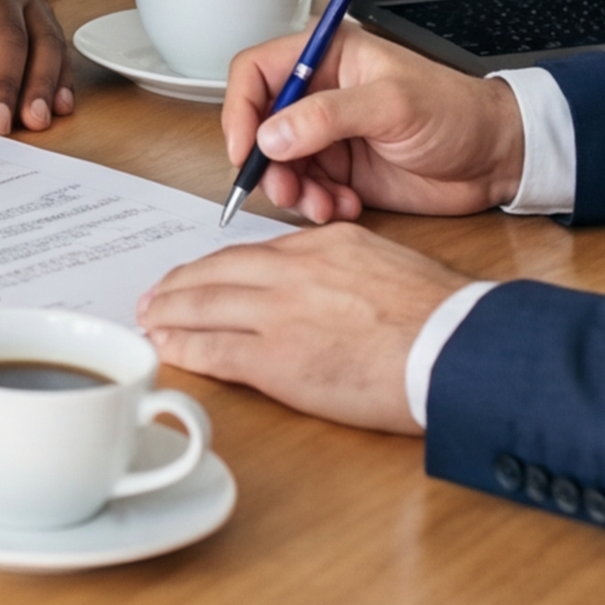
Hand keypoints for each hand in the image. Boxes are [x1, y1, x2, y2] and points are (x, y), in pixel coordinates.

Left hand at [138, 221, 470, 436]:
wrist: (455, 349)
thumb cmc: (442, 320)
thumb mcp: (389, 267)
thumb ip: (348, 271)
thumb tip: (331, 292)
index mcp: (325, 245)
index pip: (253, 254)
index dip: (217, 269)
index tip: (200, 278)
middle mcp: (295, 272)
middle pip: (217, 273)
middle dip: (179, 286)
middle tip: (155, 296)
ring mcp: (281, 313)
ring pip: (204, 305)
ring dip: (168, 314)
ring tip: (148, 320)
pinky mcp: (276, 359)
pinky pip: (214, 348)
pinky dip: (183, 347)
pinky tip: (166, 350)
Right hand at [219, 25, 521, 222]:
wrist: (495, 158)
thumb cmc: (456, 112)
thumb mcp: (393, 104)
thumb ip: (328, 116)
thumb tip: (272, 134)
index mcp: (327, 56)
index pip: (257, 72)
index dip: (241, 108)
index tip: (246, 147)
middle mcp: (320, 94)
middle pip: (260, 125)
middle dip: (267, 162)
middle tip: (285, 189)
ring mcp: (328, 136)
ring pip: (279, 165)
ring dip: (293, 190)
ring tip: (322, 204)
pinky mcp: (341, 172)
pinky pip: (306, 191)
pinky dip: (317, 205)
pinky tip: (347, 207)